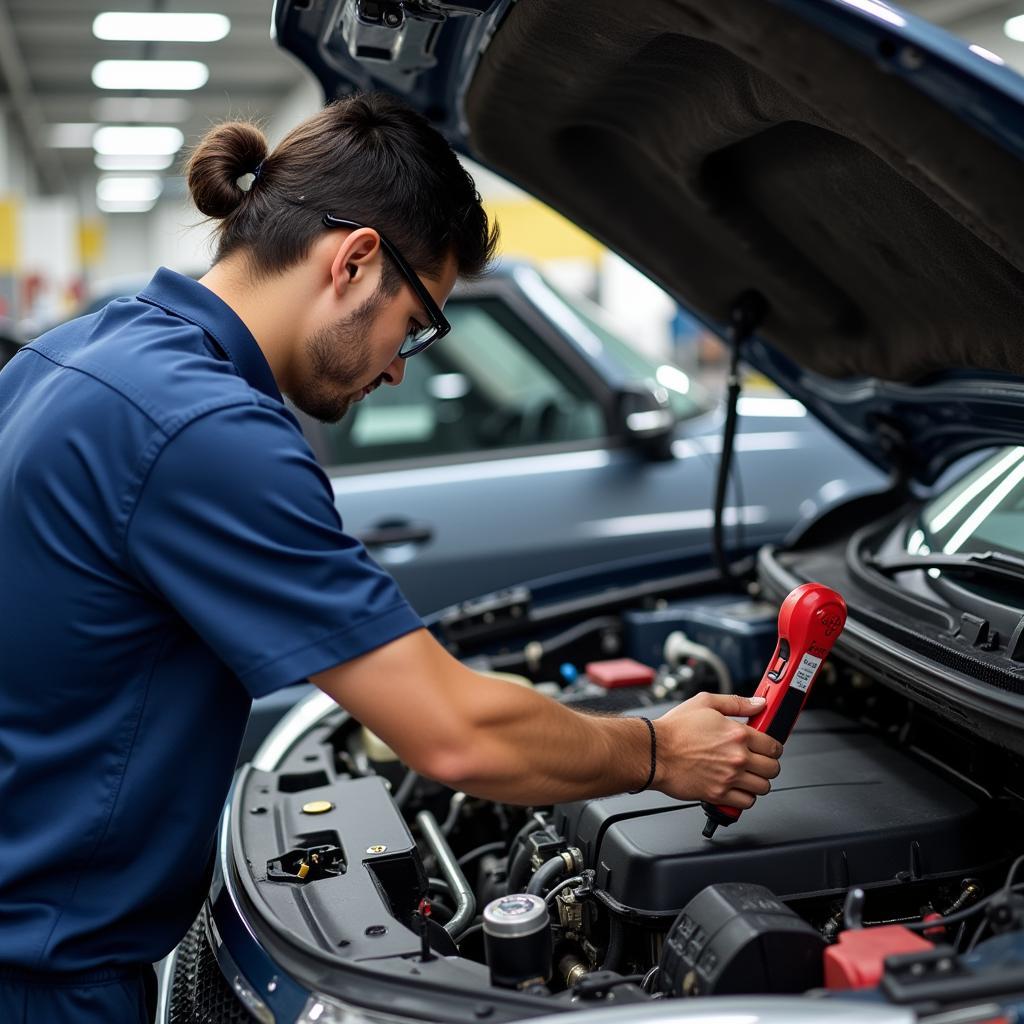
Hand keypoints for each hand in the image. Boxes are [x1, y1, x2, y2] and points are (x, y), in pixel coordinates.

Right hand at [652, 692, 782, 807]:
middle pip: (773, 768)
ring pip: (763, 787)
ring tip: (747, 775)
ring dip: (758, 782)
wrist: (653, 751)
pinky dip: (745, 797)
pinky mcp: (718, 794)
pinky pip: (747, 802)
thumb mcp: (704, 702)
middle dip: (768, 764)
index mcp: (738, 733)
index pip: (774, 745)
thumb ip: (736, 703)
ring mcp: (729, 778)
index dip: (773, 746)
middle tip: (758, 761)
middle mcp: (737, 757)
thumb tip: (758, 703)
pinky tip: (736, 788)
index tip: (767, 747)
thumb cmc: (674, 729)